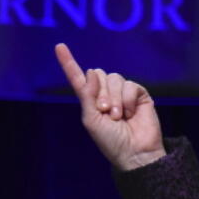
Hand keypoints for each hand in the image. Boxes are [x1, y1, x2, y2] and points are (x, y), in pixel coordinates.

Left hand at [54, 43, 166, 170]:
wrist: (134, 152)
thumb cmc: (110, 140)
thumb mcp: (91, 119)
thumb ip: (88, 95)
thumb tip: (92, 71)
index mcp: (90, 100)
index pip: (78, 78)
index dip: (68, 62)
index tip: (59, 47)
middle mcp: (105, 93)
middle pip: (99, 74)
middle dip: (100, 92)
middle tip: (105, 111)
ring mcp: (122, 93)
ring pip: (114, 78)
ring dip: (114, 98)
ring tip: (117, 115)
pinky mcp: (138, 94)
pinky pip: (130, 84)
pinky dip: (127, 99)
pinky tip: (130, 113)